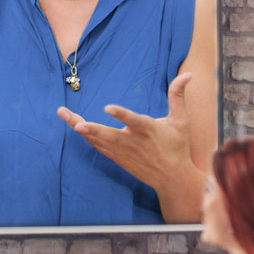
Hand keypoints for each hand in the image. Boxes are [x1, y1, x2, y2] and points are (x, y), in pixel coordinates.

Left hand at [56, 72, 195, 191]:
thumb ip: (178, 96)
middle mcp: (133, 142)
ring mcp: (123, 152)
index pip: (134, 121)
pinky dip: (88, 137)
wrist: (172, 178)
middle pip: (108, 134)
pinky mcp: (118, 159)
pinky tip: (76, 125)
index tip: (108, 108)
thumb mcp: (181, 121)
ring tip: (64, 115)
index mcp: (149, 130)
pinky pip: (99, 147)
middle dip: (90, 128)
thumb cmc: (177, 146)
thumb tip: (188, 74)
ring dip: (82, 129)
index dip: (121, 115)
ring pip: (98, 140)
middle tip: (76, 123)